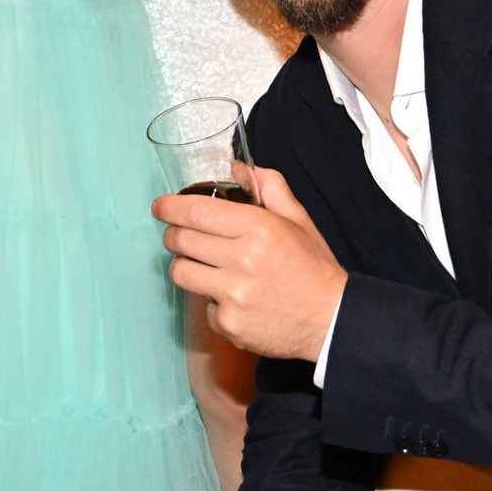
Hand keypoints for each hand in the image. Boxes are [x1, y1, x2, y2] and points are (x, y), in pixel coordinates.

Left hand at [153, 163, 347, 360]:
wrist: (331, 321)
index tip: (160, 207)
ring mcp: (234, 294)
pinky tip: (235, 299)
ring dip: (185, 265)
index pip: (198, 212)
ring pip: (181, 272)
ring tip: (203, 266)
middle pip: (182, 240)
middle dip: (173, 234)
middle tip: (179, 235)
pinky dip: (212, 301)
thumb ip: (269, 188)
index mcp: (259, 228)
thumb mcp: (298, 220)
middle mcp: (243, 260)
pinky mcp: (230, 323)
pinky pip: (202, 306)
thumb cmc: (313, 268)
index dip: (170, 207)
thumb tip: (238, 167)